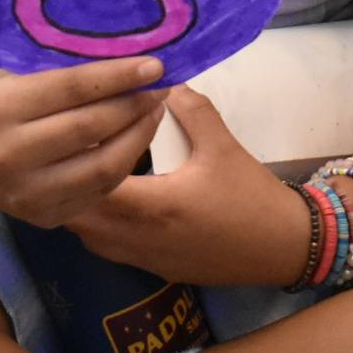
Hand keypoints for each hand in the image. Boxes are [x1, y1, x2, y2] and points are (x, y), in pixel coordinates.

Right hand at [0, 57, 166, 228]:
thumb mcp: (14, 76)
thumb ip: (61, 72)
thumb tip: (129, 58)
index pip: (72, 88)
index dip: (119, 76)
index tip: (155, 64)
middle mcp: (8, 154)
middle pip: (91, 127)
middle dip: (134, 104)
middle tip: (160, 86)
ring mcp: (25, 193)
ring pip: (102, 166)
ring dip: (139, 136)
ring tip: (154, 110)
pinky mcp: (43, 217)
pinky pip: (99, 189)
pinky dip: (125, 162)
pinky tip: (136, 138)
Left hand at [60, 87, 307, 285]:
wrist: (283, 247)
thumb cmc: (252, 196)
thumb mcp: (223, 145)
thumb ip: (191, 110)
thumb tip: (164, 83)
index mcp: (154, 205)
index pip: (93, 184)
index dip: (77, 159)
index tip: (72, 134)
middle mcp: (141, 238)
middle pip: (80, 218)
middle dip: (70, 186)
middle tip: (70, 153)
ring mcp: (146, 259)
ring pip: (90, 239)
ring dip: (82, 211)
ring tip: (85, 176)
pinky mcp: (155, 269)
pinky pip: (110, 250)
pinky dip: (100, 229)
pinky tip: (111, 205)